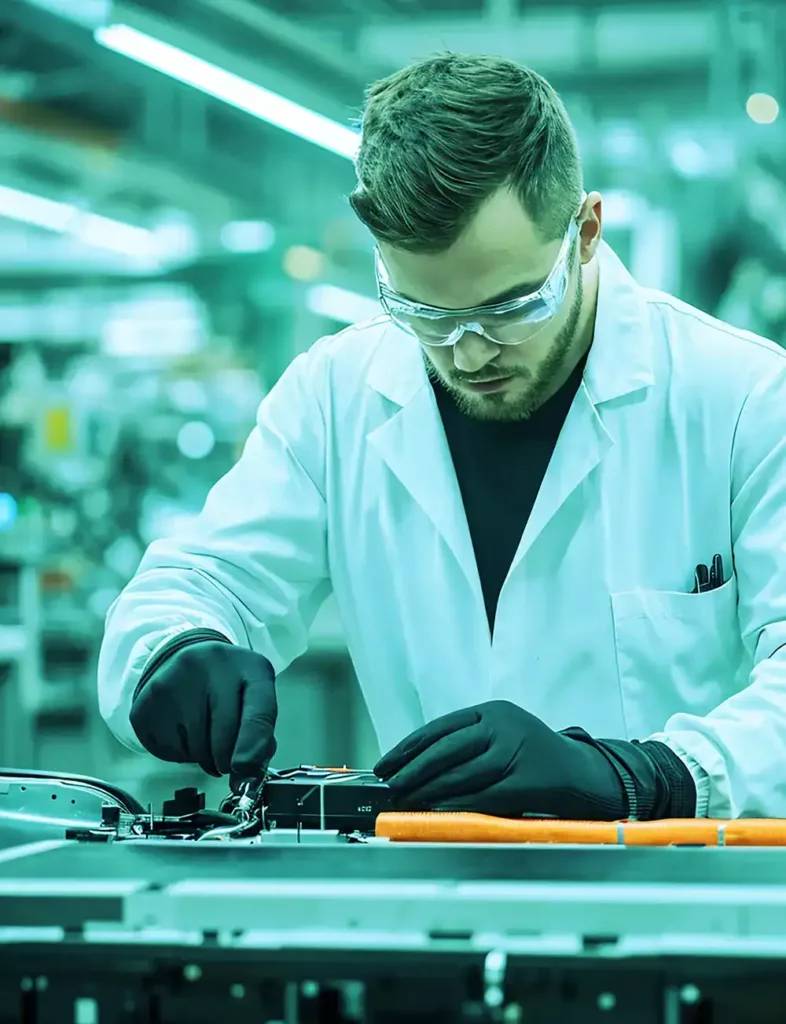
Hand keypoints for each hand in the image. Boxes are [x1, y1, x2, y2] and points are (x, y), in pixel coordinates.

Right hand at [130, 637, 276, 778]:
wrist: (180, 656)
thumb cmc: (226, 683)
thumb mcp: (254, 696)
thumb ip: (260, 734)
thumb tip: (248, 775)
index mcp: (249, 668)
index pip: (259, 714)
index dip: (253, 749)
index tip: (246, 773)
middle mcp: (211, 669)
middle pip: (223, 740)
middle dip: (227, 761)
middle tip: (226, 758)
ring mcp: (174, 684)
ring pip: (197, 750)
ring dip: (205, 757)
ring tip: (204, 734)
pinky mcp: (146, 705)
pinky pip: (169, 751)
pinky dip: (180, 753)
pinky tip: (182, 729)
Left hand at [374, 700, 627, 819]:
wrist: (588, 775)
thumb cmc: (535, 759)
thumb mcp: (501, 738)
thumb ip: (466, 746)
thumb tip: (413, 768)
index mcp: (493, 710)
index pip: (439, 727)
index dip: (408, 748)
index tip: (385, 765)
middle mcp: (504, 725)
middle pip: (447, 748)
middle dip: (412, 771)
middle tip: (390, 787)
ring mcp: (519, 750)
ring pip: (462, 773)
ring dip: (429, 791)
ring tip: (406, 802)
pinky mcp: (530, 780)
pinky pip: (485, 795)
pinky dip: (458, 805)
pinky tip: (437, 812)